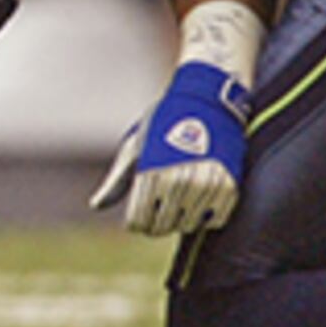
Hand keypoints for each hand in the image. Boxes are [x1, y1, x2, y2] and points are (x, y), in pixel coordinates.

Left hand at [92, 60, 249, 236]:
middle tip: (156, 218)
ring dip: (180, 222)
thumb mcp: (135, 147)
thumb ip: (117, 180)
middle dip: (156, 225)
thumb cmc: (163, 123)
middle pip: (163, 225)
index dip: (136, 225)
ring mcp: (205, 184)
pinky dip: (205, 218)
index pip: (139, 220)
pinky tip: (197, 206)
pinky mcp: (229, 184)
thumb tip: (96, 206)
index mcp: (151, 172)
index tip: (137, 222)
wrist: (206, 100)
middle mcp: (178, 180)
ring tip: (176, 210)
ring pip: (189, 225)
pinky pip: (215, 219)